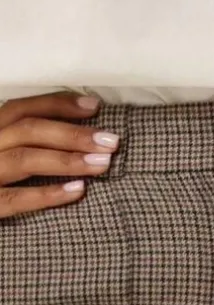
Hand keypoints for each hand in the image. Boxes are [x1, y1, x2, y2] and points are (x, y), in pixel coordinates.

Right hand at [0, 91, 118, 218]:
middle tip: (111, 141)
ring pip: (23, 159)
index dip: (57, 105)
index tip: (95, 107)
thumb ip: (24, 143)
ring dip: (67, 159)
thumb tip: (78, 136)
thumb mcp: (2, 152)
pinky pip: (16, 199)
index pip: (21, 109)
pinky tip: (77, 191)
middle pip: (27, 130)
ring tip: (102, 164)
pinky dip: (47, 194)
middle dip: (72, 133)